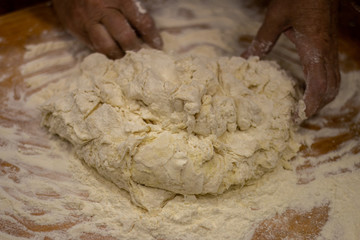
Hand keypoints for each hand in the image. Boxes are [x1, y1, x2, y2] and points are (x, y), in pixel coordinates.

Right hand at [52, 0, 161, 58]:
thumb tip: (147, 29)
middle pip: (124, 37)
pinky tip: (112, 51)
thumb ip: (133, 7)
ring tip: (125, 54)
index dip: (151, 35)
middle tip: (140, 51)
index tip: (157, 45)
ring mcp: (87, 21)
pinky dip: (105, 52)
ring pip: (107, 47)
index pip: (140, 20)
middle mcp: (101, 9)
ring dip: (119, 54)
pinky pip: (94, 47)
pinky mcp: (76, 29)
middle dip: (135, 47)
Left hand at [242, 0, 339, 116]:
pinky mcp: (329, 45)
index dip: (309, 106)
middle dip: (317, 107)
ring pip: (335, 82)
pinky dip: (323, 86)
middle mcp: (327, 54)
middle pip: (330, 90)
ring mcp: (330, 50)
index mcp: (316, 50)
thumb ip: (262, 40)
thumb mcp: (276, 18)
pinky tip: (309, 87)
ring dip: (322, 98)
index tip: (296, 118)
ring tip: (304, 107)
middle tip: (298, 117)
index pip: (319, 88)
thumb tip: (245, 59)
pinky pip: (332, 72)